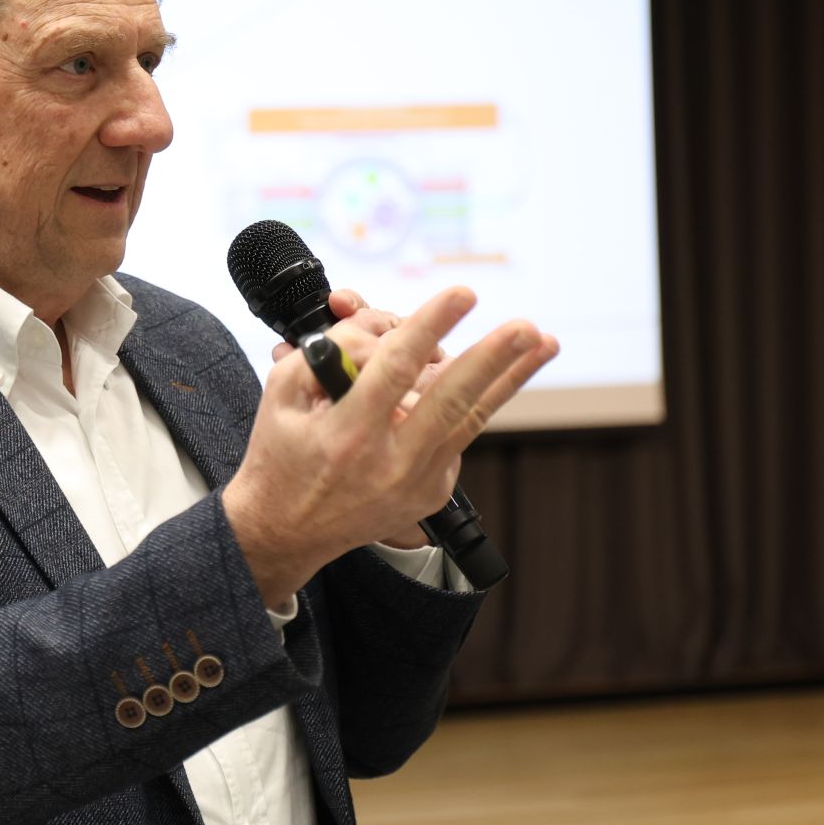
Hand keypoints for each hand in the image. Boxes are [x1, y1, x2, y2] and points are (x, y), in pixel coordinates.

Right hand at [222, 287, 558, 608]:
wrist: (287, 531)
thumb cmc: (281, 456)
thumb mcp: (280, 396)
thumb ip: (324, 355)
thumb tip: (378, 332)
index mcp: (346, 435)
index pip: (394, 369)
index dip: (430, 326)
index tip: (460, 294)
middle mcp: (388, 463)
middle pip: (450, 401)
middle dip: (492, 359)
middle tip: (525, 328)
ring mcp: (417, 482)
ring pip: (471, 418)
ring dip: (511, 377)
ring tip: (544, 343)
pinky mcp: (433, 492)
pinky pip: (455, 434)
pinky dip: (465, 403)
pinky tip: (475, 379)